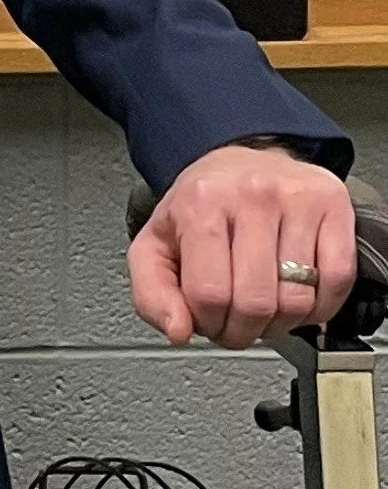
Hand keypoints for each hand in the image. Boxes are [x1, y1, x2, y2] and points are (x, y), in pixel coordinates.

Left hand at [128, 142, 356, 348]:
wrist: (243, 158)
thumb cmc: (203, 206)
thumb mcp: (156, 245)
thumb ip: (152, 295)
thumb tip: (179, 330)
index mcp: (202, 203)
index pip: (209, 295)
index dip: (209, 323)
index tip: (209, 320)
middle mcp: (252, 194)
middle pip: (255, 303)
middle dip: (244, 330)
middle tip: (238, 321)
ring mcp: (297, 198)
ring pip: (297, 300)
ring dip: (281, 323)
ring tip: (266, 306)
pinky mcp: (333, 204)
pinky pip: (337, 281)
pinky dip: (321, 305)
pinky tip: (300, 294)